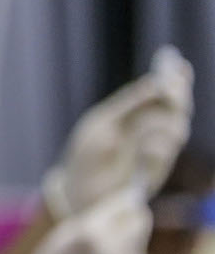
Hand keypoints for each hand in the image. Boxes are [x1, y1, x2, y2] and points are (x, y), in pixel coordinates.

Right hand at [6, 189, 151, 253]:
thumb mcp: (66, 233)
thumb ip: (98, 218)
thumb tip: (127, 203)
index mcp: (93, 233)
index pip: (128, 208)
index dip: (128, 200)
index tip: (128, 195)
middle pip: (139, 225)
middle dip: (132, 219)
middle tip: (122, 216)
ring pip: (136, 247)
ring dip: (126, 241)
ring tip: (102, 245)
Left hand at [42, 45, 192, 217]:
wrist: (76, 190)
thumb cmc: (87, 154)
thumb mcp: (103, 122)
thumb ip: (129, 104)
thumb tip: (155, 83)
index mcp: (138, 116)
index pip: (163, 93)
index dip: (174, 78)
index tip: (177, 62)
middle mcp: (152, 132)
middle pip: (176, 108)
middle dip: (176, 95)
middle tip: (171, 85)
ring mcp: (155, 152)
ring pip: (175, 128)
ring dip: (166, 118)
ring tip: (155, 111)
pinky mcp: (152, 172)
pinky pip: (162, 156)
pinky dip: (156, 147)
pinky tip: (146, 145)